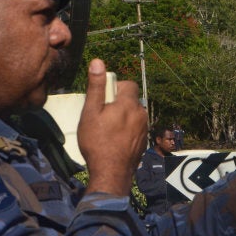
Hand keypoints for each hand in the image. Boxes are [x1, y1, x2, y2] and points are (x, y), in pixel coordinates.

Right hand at [78, 59, 147, 195]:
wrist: (111, 173)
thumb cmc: (97, 142)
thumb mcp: (91, 113)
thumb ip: (96, 87)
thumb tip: (98, 62)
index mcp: (129, 104)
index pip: (128, 84)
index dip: (115, 88)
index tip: (104, 100)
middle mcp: (141, 114)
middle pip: (131, 100)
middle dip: (118, 104)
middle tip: (102, 117)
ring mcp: (145, 129)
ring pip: (134, 115)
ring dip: (123, 117)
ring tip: (108, 130)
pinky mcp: (144, 142)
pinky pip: (136, 128)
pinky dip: (128, 130)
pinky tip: (115, 141)